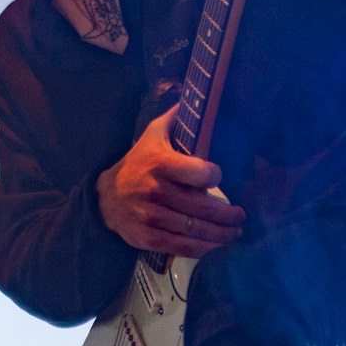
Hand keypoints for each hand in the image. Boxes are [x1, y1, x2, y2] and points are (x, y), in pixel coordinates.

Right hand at [96, 108, 245, 256]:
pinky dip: (204, 248)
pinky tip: (215, 244)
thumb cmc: (138, 162)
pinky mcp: (148, 237)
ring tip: (234, 232)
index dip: (215, 176)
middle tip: (240, 214)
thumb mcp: (153, 134)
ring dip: (221, 234)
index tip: (219, 178)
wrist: (105, 197)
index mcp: (161, 163)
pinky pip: (183, 247)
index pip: (201, 174)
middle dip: (228, 214)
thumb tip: (199, 97)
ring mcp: (152, 216)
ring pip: (196, 230)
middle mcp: (156, 191)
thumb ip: (177, 118)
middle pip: (203, 208)